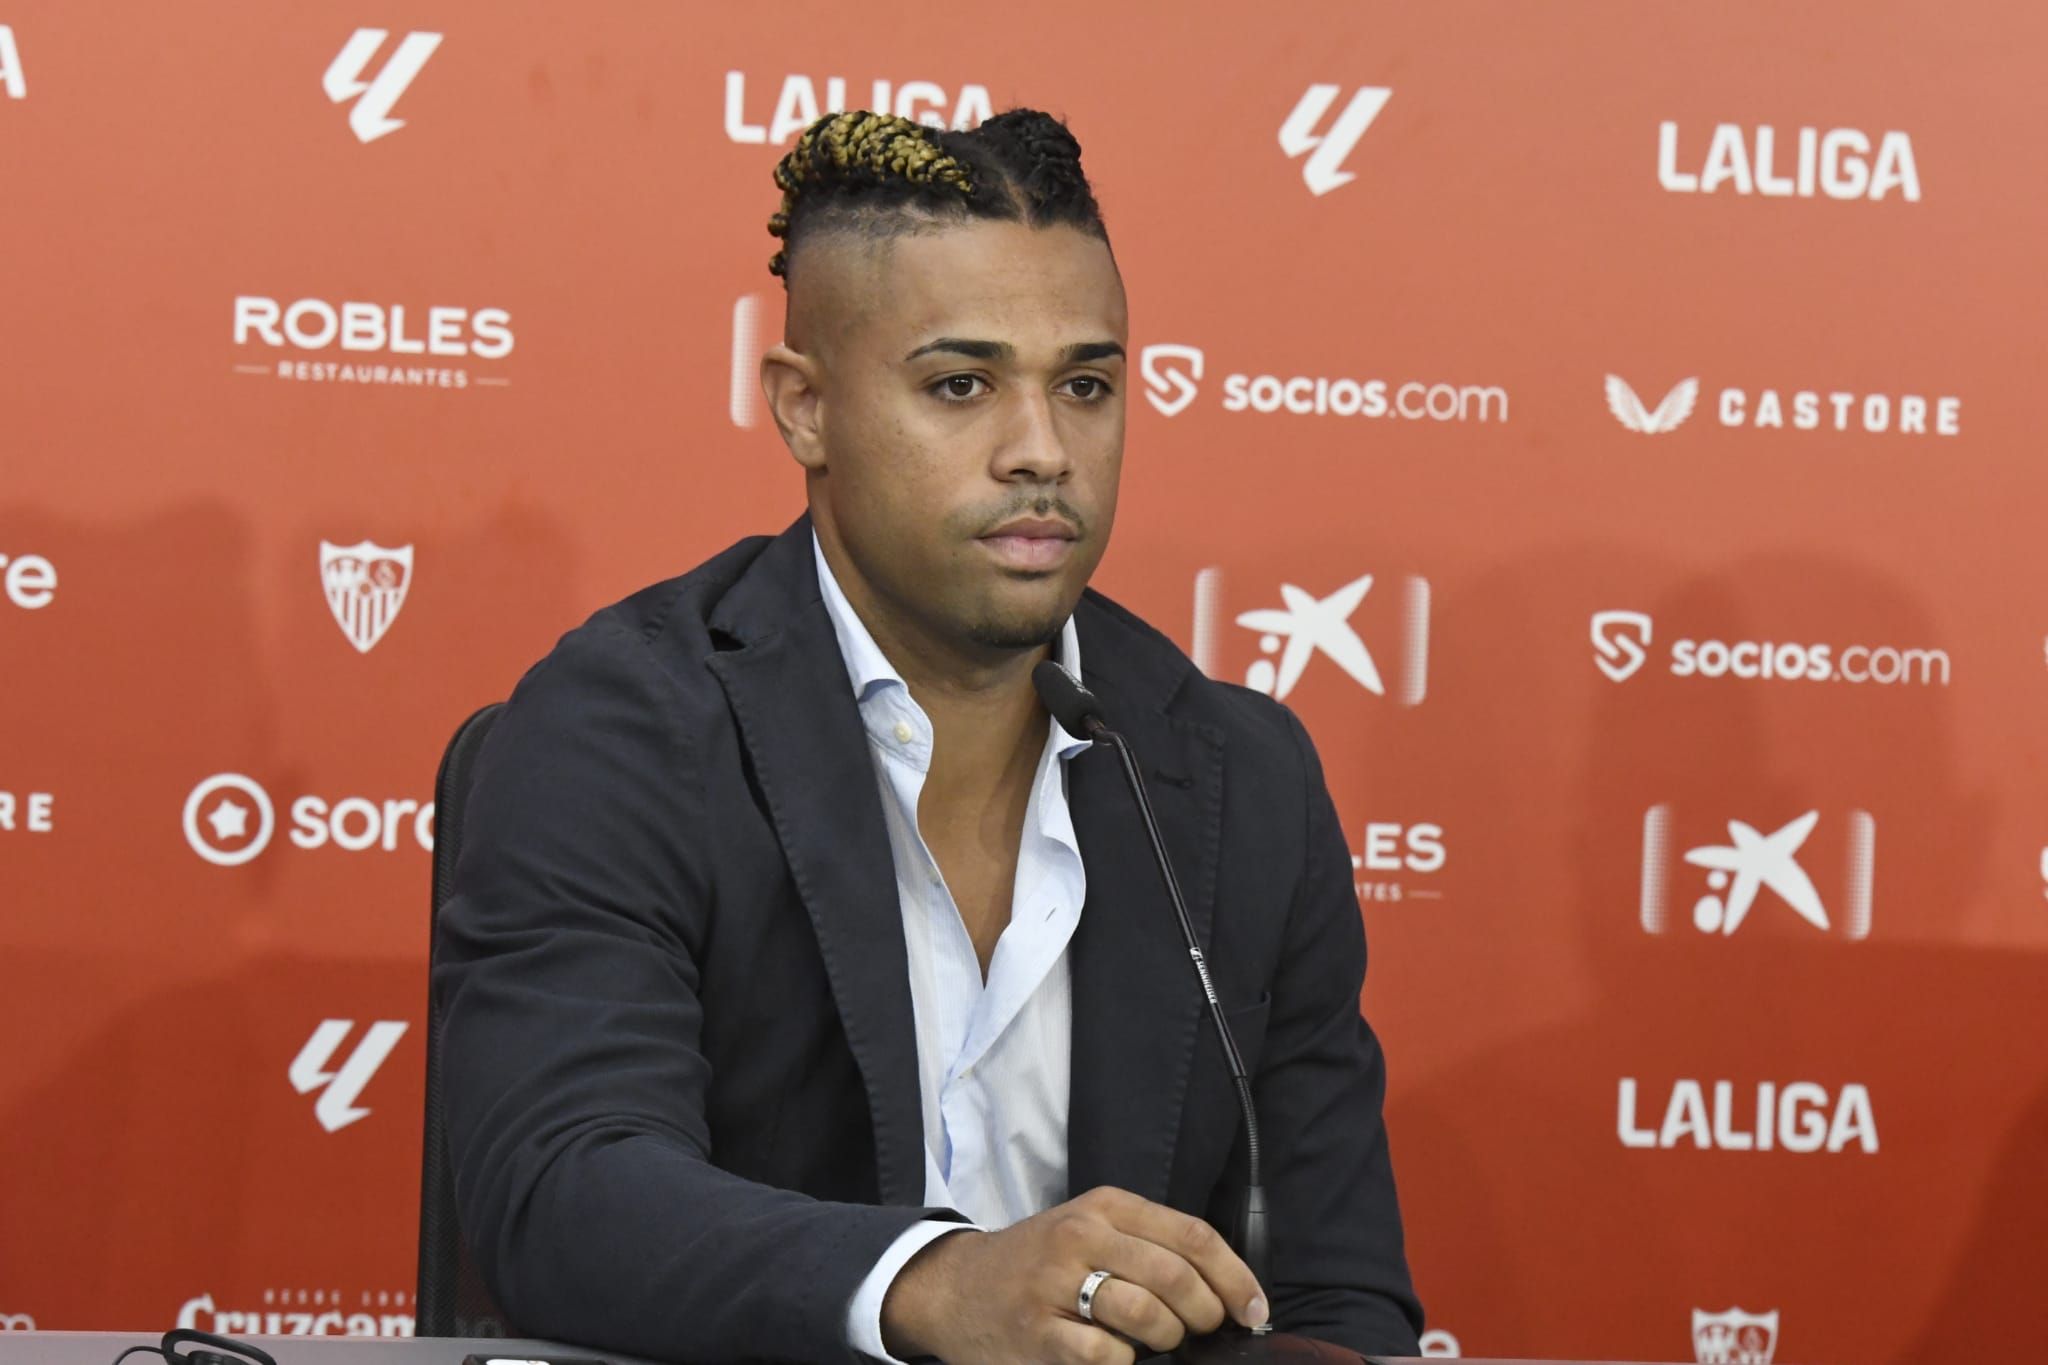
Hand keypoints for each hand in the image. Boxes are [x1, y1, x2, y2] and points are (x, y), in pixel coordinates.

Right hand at [880, 1185, 1268, 1363]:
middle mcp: (1081, 1235)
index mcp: (1105, 1206)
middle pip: (1177, 1277)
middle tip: (1201, 1331)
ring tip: (1156, 1342)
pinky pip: (1108, 1355)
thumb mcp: (1090, 1229)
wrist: (956, 1288)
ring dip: (1167, 1339)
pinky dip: (1124, 1362)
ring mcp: (1055, 1284)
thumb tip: (1225, 1290)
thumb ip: (1149, 1246)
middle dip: (1206, 1314)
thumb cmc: (1039, 1263)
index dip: (1235, 1277)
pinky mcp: (1037, 1332)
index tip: (1254, 1309)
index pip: (1192, 1235)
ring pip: (1148, 1315)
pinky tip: (1114, 1355)